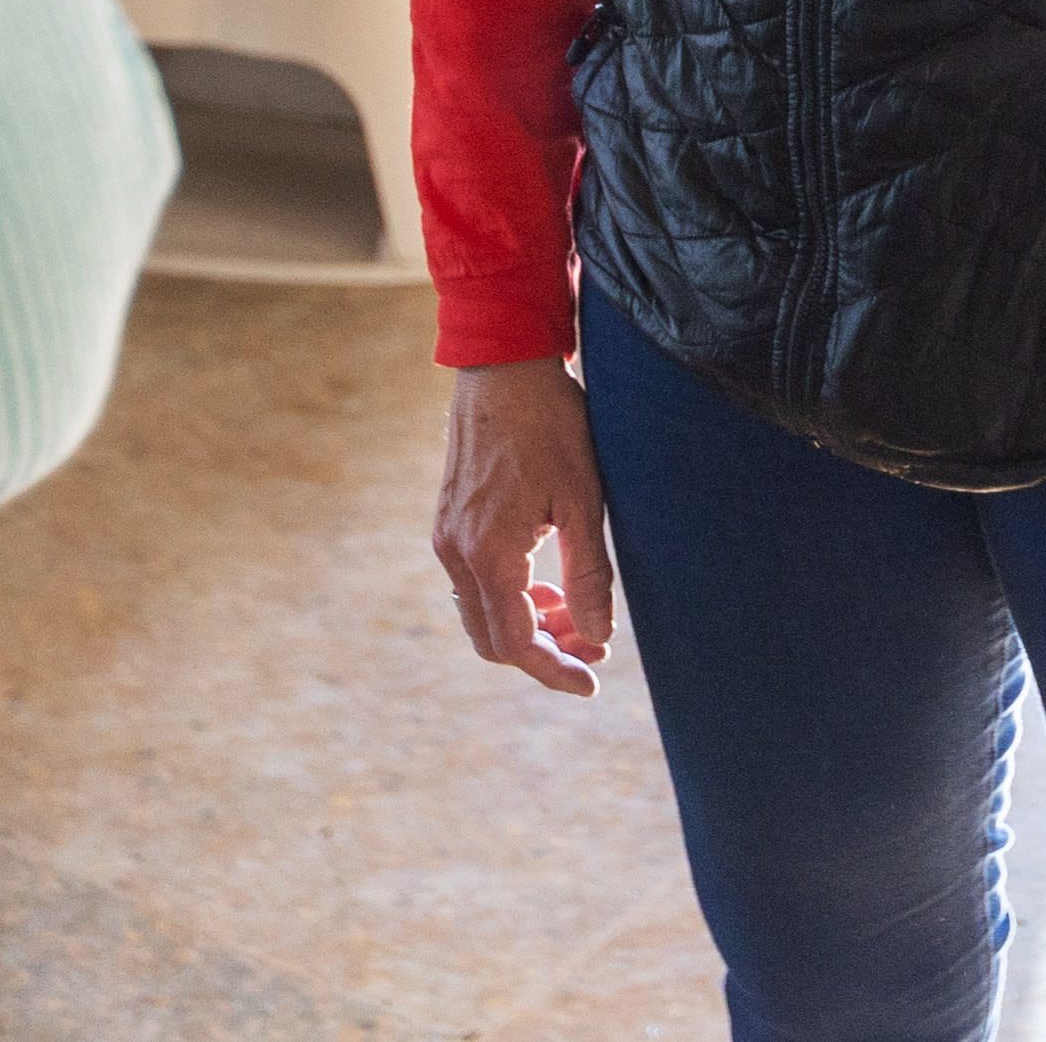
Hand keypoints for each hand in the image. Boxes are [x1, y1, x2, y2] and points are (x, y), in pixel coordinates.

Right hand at [432, 357, 614, 696]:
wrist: (503, 363)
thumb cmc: (550, 423)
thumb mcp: (583, 499)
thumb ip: (589, 574)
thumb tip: (599, 636)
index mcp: (488, 553)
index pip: (517, 644)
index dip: (556, 670)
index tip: (593, 683)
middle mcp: (456, 552)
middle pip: (493, 640)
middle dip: (545, 652)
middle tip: (594, 646)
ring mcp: (446, 536)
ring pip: (482, 613)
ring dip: (528, 624)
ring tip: (576, 611)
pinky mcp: (448, 520)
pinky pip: (474, 582)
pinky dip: (510, 596)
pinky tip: (546, 581)